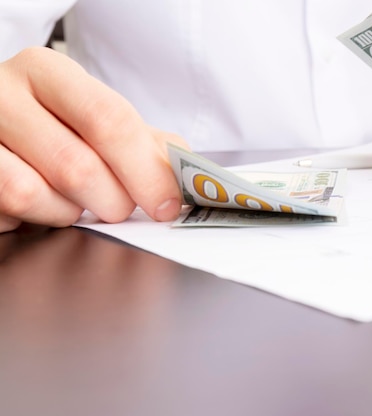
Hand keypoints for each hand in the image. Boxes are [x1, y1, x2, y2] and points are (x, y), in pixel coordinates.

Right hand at [0, 47, 187, 232]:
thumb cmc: (57, 122)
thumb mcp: (98, 117)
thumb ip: (145, 143)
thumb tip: (185, 176)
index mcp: (47, 72)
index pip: (108, 120)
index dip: (146, 171)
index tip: (167, 203)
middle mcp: (2, 95)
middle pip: (77, 166)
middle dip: (114, 201)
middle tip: (121, 206)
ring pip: (34, 194)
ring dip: (70, 213)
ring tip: (76, 200)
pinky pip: (6, 212)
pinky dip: (35, 219)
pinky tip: (45, 204)